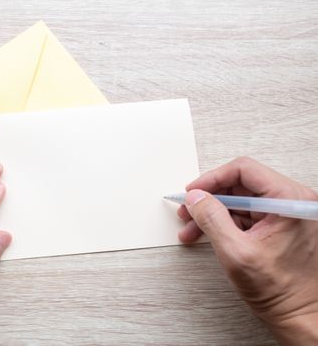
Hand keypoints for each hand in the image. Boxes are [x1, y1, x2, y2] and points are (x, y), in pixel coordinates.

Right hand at [178, 157, 317, 344]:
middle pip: (240, 184)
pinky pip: (245, 214)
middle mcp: (291, 202)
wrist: (299, 316)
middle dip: (209, 198)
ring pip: (239, 200)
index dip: (212, 179)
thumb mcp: (236, 252)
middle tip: (187, 209)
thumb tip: (195, 197)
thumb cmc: (281, 291)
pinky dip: (223, 222)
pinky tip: (205, 233)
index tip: (193, 191)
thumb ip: (212, 219)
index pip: (244, 170)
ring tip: (191, 227)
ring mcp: (285, 214)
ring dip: (212, 212)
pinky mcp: (277, 225)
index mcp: (290, 201)